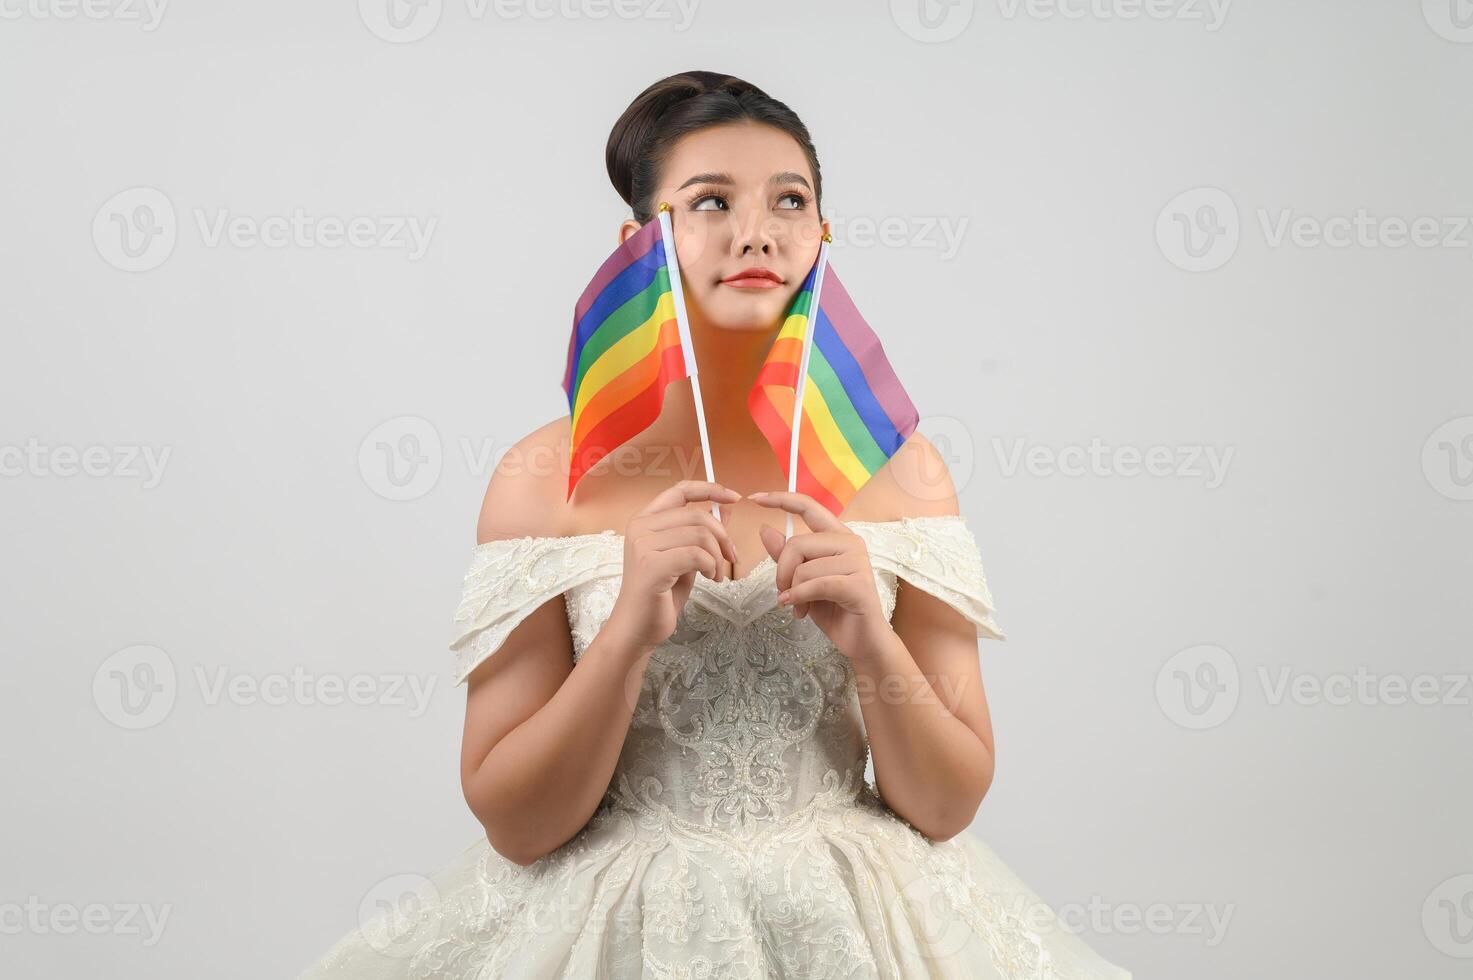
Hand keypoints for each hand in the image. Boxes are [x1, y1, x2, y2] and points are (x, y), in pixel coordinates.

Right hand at [605, 480, 741, 653]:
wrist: (637, 628)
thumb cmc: (660, 595)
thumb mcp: (686, 557)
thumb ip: (700, 532)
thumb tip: (725, 509)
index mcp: (645, 520)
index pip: (679, 490)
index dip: (710, 489)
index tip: (734, 497)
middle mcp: (640, 527)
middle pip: (696, 514)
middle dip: (722, 536)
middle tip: (731, 558)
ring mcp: (642, 545)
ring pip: (700, 535)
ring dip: (717, 556)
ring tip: (716, 574)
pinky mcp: (651, 565)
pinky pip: (696, 555)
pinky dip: (712, 566)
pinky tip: (710, 579)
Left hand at [749, 490, 890, 660]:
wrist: (861, 640)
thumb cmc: (833, 608)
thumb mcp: (801, 580)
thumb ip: (785, 556)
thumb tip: (765, 529)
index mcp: (837, 536)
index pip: (809, 506)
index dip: (781, 499)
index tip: (754, 498)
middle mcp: (851, 543)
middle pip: (797, 544)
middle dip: (782, 573)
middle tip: (784, 593)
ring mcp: (858, 562)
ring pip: (804, 568)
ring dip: (794, 593)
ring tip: (799, 607)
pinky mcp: (859, 584)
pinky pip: (817, 585)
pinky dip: (801, 598)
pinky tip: (799, 610)